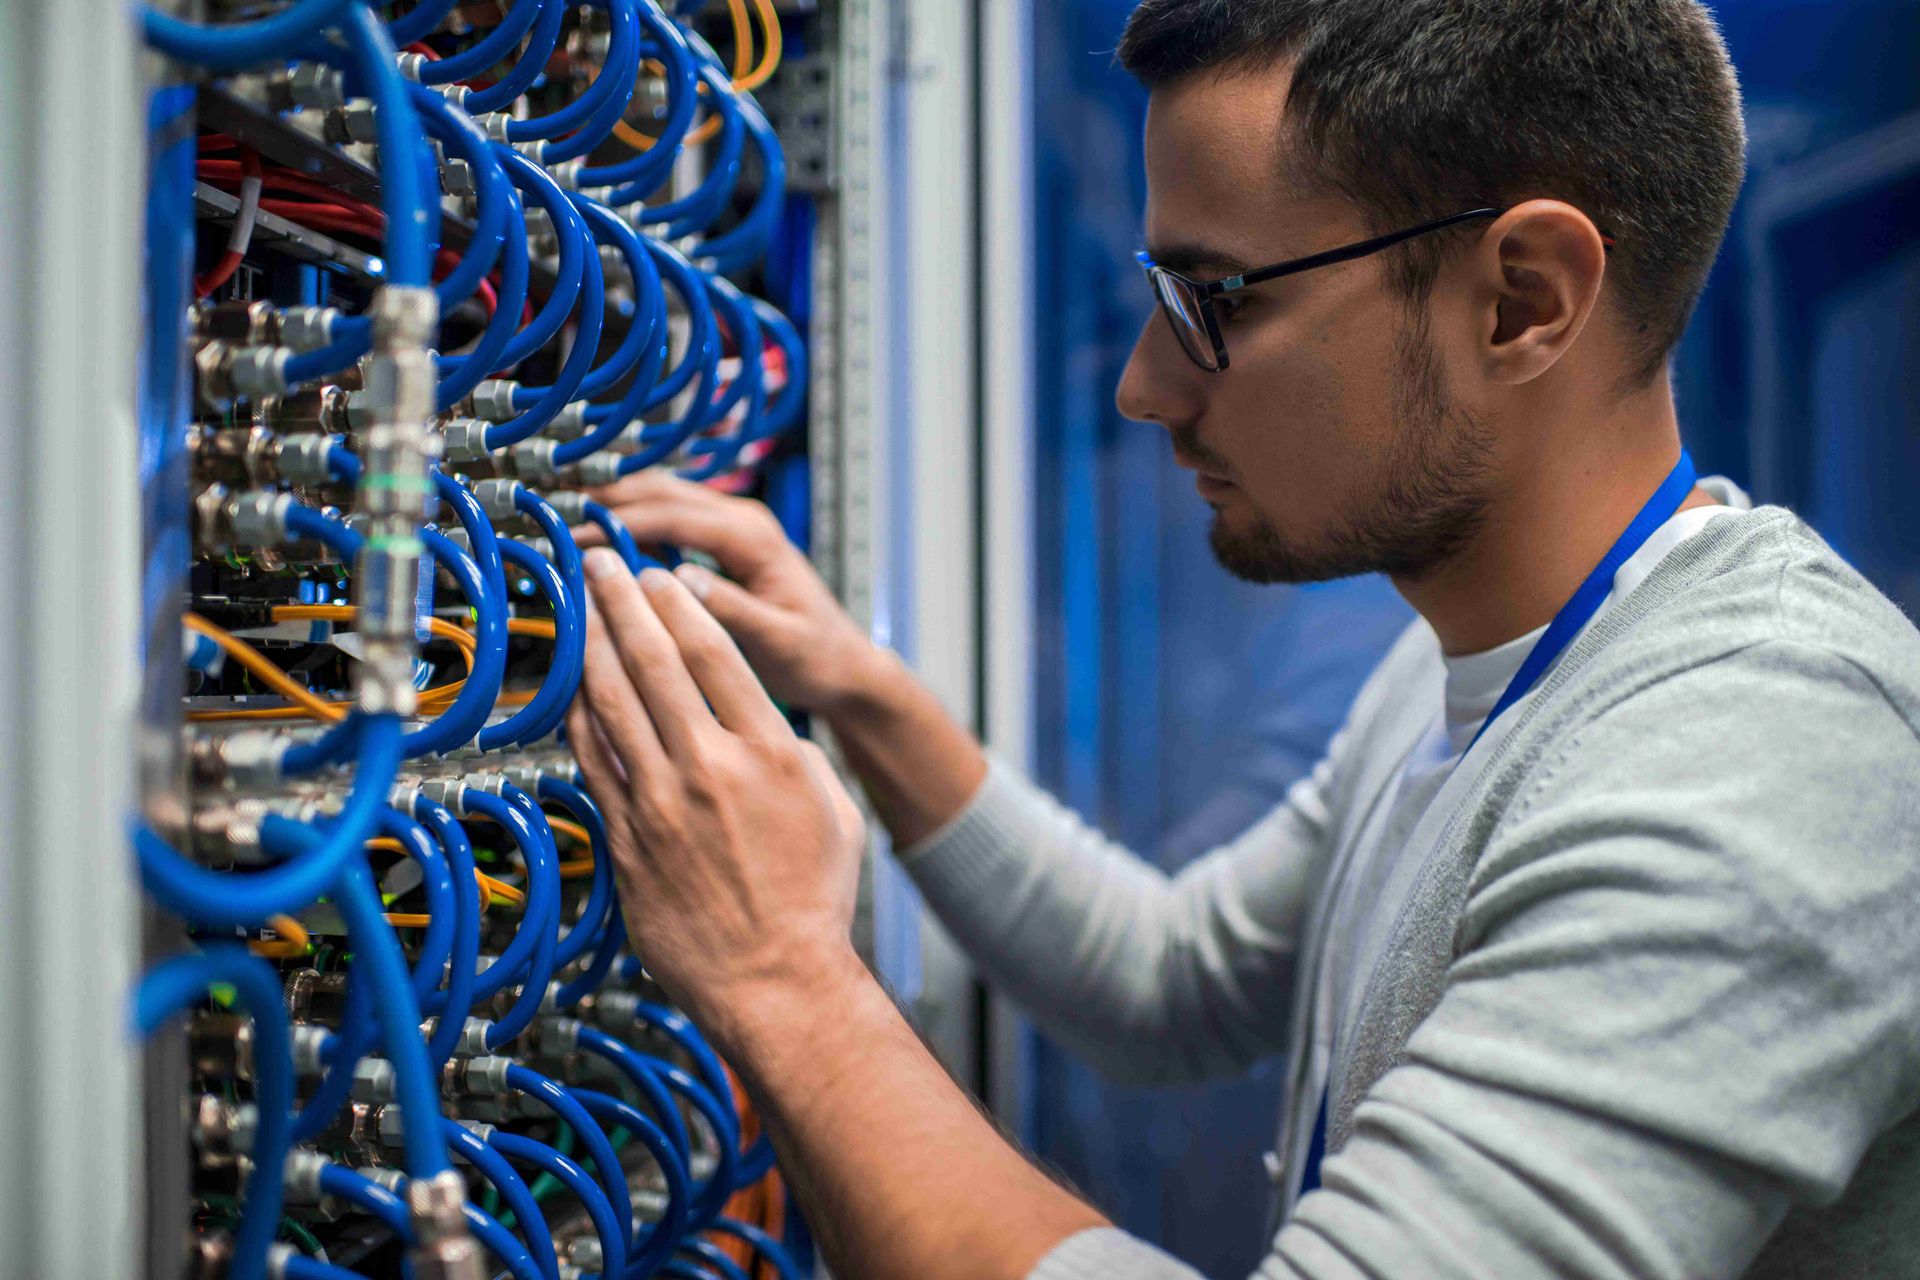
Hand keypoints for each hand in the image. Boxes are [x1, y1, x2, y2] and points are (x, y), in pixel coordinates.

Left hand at [568, 549, 867, 1036]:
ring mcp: (661, 801)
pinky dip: (578, 713)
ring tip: (578, 606)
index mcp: (770, 751)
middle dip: (622, 601)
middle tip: (601, 564)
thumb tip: (760, 726)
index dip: (679, 604)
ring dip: (591, 644)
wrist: (776, 981)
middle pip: (655, 660)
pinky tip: (572, 685)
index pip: (716, 652)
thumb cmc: (811, 903)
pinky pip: (591, 758)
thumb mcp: (832, 808)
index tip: (659, 576)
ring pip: (612, 700)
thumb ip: (792, 752)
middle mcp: (711, 766)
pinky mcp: (626, 835)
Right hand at [577, 471, 885, 715]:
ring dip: (615, 505)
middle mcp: (744, 521)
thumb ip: (731, 609)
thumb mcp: (778, 640)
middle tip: (554, 520)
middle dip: (607, 501)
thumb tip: (678, 582)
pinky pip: (670, 520)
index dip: (619, 522)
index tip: (575, 537)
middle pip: (662, 492)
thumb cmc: (818, 656)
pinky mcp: (725, 544)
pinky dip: (633, 521)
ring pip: (663, 498)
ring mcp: (734, 528)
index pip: (673, 515)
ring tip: (565, 522)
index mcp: (754, 538)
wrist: (844, 664)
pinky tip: (601, 540)